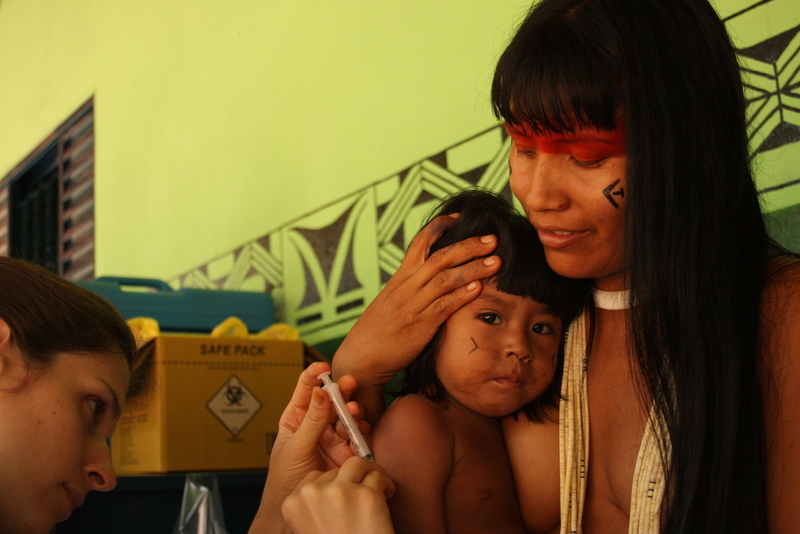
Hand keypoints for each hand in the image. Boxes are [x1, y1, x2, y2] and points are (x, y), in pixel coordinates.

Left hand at [249, 362, 366, 533]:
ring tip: (355, 410)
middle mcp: (317, 425)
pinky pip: (358, 435)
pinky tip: (363, 426)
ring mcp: (333, 437)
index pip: (306, 390)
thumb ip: (310, 421)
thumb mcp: (295, 447)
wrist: (293, 511)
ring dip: (352, 409)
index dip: (314, 375)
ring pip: (346, 415)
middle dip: (340, 389)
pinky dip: (362, 428)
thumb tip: (319, 391)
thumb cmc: (284, 480)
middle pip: (331, 399)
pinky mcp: (347, 452)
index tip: (324, 366)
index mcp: (297, 418)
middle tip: (349, 382)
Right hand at [282, 456, 395, 533]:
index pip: (314, 478)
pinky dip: (386, 484)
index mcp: (293, 503)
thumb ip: (313, 507)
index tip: (344, 493)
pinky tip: (387, 496)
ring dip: (370, 473)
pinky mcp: (366, 495)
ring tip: (378, 488)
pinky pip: (378, 477)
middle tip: (364, 495)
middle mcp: (313, 493)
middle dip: (351, 480)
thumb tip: (328, 485)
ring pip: (357, 464)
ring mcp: (340, 492)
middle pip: (335, 470)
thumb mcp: (310, 529)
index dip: (332, 484)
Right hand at [332, 213, 500, 422]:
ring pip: (446, 279)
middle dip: (469, 246)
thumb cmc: (378, 333)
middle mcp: (406, 287)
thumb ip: (411, 289)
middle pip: (440, 257)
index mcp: (400, 278)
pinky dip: (462, 295)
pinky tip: (479, 288)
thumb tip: (432, 281)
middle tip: (493, 239)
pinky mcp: (419, 325)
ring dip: (473, 268)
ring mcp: (413, 305)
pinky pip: (443, 305)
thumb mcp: (391, 302)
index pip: (420, 243)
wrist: (359, 358)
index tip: (460, 218)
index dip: (440, 227)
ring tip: (496, 262)